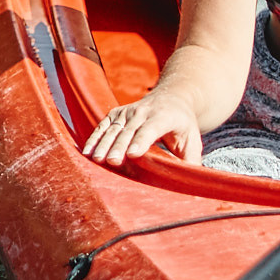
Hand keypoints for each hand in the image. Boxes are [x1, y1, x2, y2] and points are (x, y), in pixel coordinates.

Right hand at [85, 83, 202, 166]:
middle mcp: (145, 111)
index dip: (142, 140)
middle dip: (119, 145)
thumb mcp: (193, 140)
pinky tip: (86, 151)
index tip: (133, 154)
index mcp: (165, 116)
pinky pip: (104, 125)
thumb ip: (192, 161)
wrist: (172, 97)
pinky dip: (95, 137)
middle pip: (130, 130)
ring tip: (95, 159)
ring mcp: (129, 110)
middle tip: (112, 162)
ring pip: (114, 127)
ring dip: (104, 143)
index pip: (151, 128)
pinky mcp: (117, 113)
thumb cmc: (184, 125)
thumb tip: (192, 183)